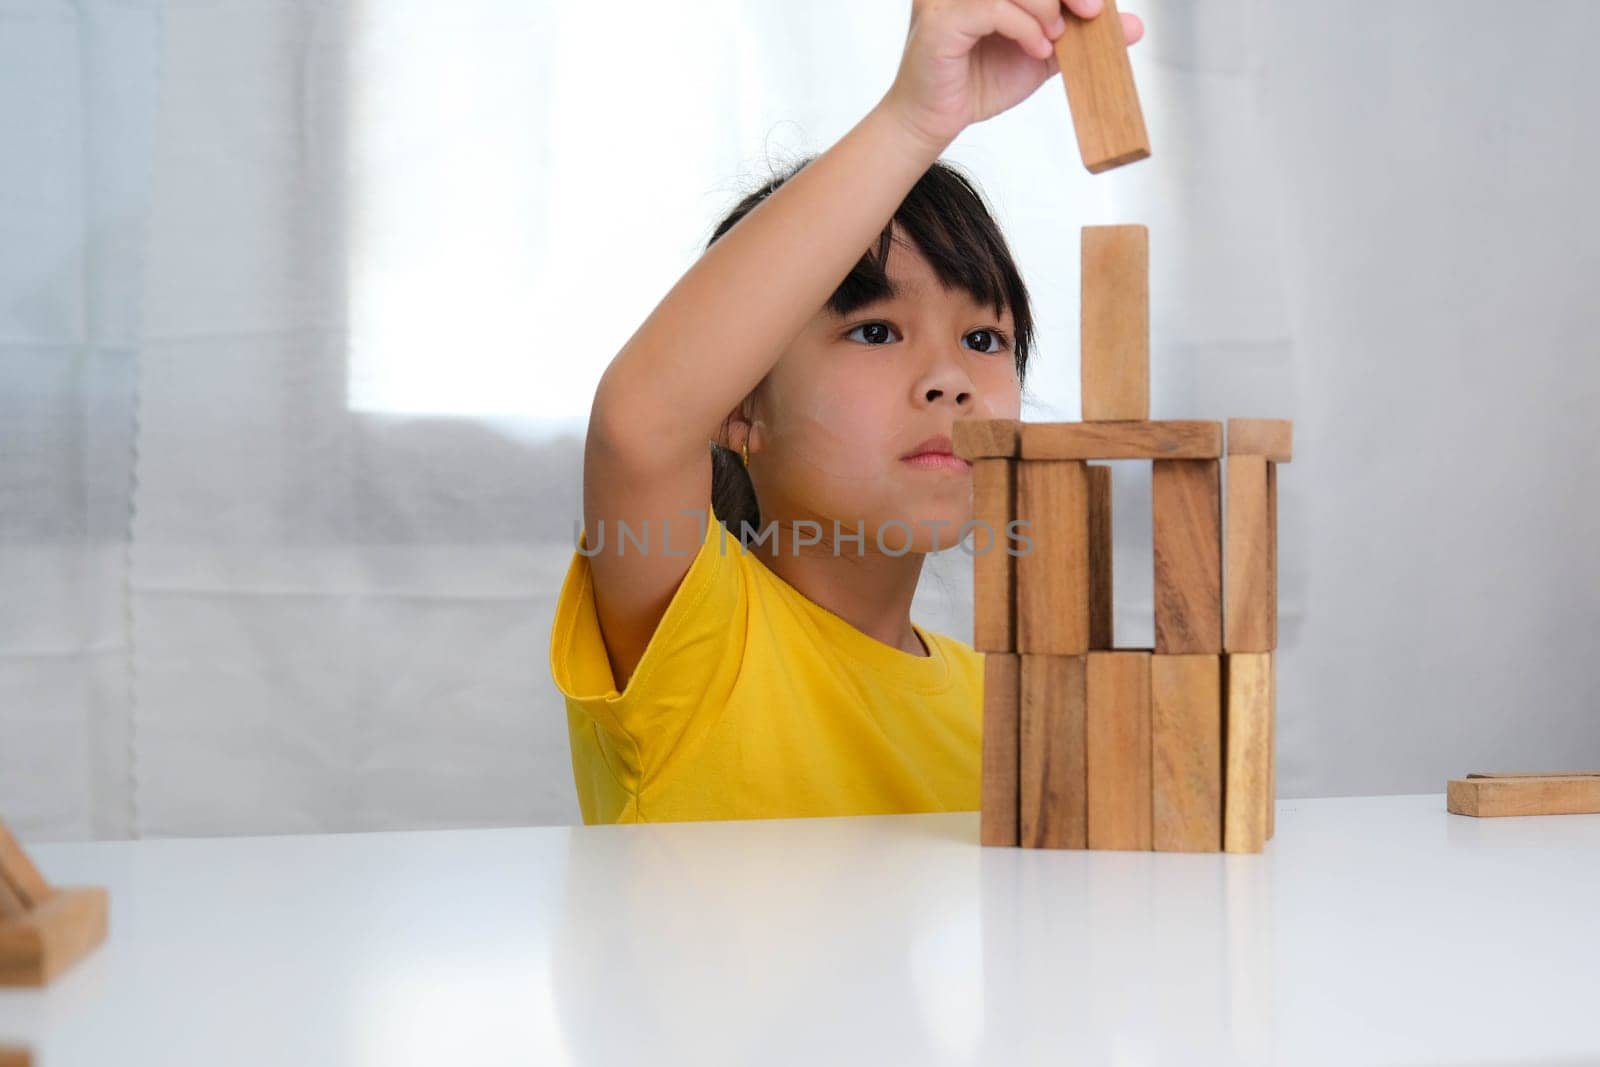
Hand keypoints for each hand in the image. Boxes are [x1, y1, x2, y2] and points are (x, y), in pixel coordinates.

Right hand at [880, 0, 1143, 152]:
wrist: (933, 121)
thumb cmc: (976, 83)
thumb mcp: (1041, 53)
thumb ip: (1079, 34)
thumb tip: (1133, 26)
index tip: (1095, 4)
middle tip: (1088, 13)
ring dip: (1045, 10)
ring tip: (1050, 42)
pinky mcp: (938, 20)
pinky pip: (995, 9)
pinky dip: (1025, 28)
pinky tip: (1036, 49)